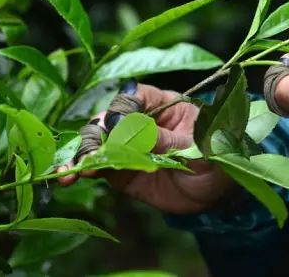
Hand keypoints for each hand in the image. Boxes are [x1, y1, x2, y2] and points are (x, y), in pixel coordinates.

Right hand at [57, 84, 233, 213]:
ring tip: (70, 172)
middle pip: (106, 121)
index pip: (132, 98)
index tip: (115, 126)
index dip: (120, 110)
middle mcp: (138, 121)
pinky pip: (99, 167)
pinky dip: (83, 171)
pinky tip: (69, 178)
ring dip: (81, 155)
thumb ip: (166, 140)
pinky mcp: (121, 171)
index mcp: (160, 104)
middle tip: (88, 157)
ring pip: (96, 143)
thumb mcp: (200, 146)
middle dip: (94, 137)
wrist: (219, 190)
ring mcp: (127, 146)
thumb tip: (134, 131)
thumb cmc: (217, 154)